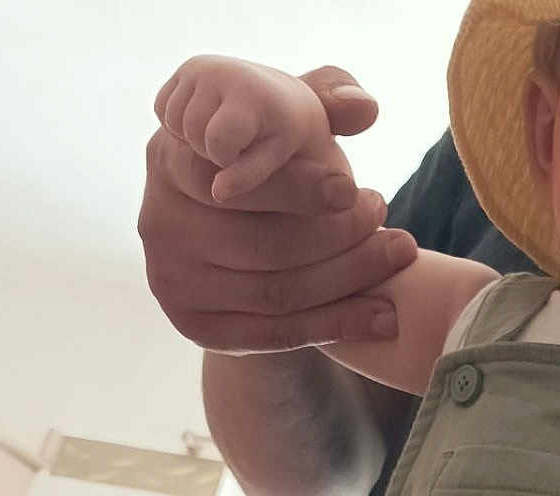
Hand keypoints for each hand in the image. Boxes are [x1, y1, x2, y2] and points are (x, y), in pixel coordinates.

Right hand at [139, 65, 417, 351]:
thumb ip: (327, 97)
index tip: (352, 189)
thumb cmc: (275, 165)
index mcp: (172, 158)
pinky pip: (277, 334)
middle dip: (339, 236)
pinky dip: (338, 325)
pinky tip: (386, 316)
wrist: (243, 232)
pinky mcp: (195, 326)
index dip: (297, 189)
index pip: (234, 179)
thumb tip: (364, 108)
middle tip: (385, 219)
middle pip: (264, 244)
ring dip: (350, 278)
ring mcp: (173, 280)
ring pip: (278, 292)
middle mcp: (160, 222)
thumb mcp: (292, 118)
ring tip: (399, 255)